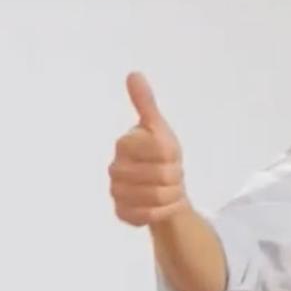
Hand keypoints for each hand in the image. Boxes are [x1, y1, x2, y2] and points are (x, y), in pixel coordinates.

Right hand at [109, 72, 187, 226]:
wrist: (162, 188)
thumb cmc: (160, 155)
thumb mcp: (159, 128)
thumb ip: (146, 103)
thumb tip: (134, 74)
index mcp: (125, 144)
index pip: (161, 151)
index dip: (173, 156)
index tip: (171, 156)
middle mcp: (115, 168)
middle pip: (161, 177)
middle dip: (175, 177)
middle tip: (173, 175)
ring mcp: (116, 191)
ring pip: (155, 197)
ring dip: (171, 195)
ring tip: (169, 189)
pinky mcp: (121, 212)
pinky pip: (148, 216)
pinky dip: (162, 212)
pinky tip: (162, 205)